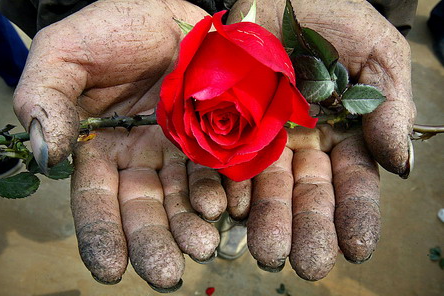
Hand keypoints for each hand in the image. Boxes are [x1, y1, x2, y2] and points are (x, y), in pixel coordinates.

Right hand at [12, 0, 221, 290]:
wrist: (169, 14)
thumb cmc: (115, 27)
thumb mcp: (65, 52)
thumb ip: (47, 98)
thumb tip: (45, 152)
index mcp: (102, 145)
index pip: (98, 199)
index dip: (102, 234)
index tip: (110, 271)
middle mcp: (143, 157)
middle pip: (146, 208)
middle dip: (154, 242)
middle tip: (167, 274)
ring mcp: (182, 150)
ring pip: (186, 197)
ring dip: (193, 224)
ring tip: (203, 244)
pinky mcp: (218, 138)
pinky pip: (223, 170)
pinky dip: (227, 192)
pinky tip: (231, 208)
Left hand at [214, 0, 413, 279]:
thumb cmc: (322, 11)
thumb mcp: (370, 48)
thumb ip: (389, 102)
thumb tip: (399, 163)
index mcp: (340, 129)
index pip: (351, 180)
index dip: (355, 213)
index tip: (357, 248)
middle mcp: (300, 142)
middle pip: (306, 194)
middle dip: (308, 229)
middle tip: (306, 264)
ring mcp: (259, 138)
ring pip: (265, 189)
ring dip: (268, 222)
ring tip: (269, 252)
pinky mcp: (221, 129)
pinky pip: (223, 165)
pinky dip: (227, 190)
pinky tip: (231, 212)